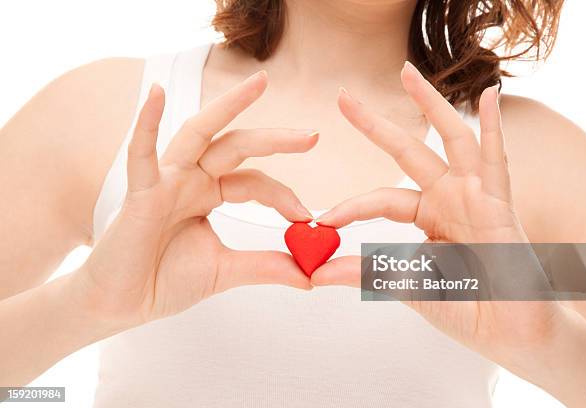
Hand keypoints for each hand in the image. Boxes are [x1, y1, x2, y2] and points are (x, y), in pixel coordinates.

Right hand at [74, 71, 316, 330]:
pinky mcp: (140, 193)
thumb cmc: (164, 281)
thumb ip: (266, 266)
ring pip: (198, 134)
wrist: (122, 305)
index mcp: (208, 194)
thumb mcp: (226, 271)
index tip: (308, 220)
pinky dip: (146, 122)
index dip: (284, 197)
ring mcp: (165, 182)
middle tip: (313, 136)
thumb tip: (310, 276)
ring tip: (259, 83)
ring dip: (228, 107)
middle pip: (236, 147)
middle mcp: (190, 180)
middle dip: (274, 140)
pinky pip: (141, 154)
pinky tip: (157, 93)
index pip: (254, 182)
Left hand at [311, 62, 585, 393]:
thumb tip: (314, 274)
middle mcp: (448, 197)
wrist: (508, 331)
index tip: (321, 222)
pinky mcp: (499, 202)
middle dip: (374, 125)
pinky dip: (493, 126)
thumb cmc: (465, 308)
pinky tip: (489, 95)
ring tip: (406, 73)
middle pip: (407, 151)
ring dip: (429, 104)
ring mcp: (474, 195)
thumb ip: (365, 274)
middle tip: (342, 98)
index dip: (351, 207)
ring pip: (450, 139)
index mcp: (426, 216)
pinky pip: (496, 158)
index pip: (380, 199)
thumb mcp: (405, 285)